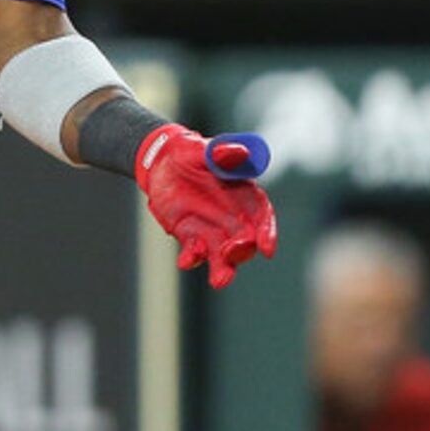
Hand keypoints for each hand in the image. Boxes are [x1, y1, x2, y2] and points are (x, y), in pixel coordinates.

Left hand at [135, 126, 276, 288]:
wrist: (161, 163)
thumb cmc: (190, 152)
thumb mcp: (202, 148)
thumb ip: (221, 153)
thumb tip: (238, 152)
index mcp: (243, 194)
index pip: (261, 215)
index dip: (267, 231)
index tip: (267, 248)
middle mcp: (233, 217)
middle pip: (245, 239)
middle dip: (242, 250)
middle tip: (233, 255)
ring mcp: (213, 230)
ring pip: (223, 255)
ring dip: (222, 268)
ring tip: (219, 282)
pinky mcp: (191, 237)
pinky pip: (194, 252)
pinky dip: (191, 258)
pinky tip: (185, 261)